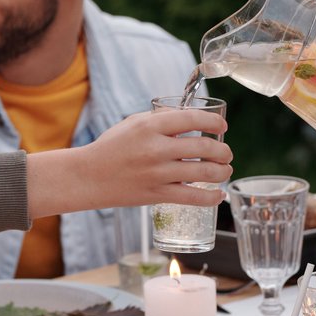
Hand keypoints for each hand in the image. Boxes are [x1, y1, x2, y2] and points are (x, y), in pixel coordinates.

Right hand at [27, 109, 232, 217]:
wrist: (89, 177)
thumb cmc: (111, 147)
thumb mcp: (133, 123)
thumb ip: (160, 118)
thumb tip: (188, 118)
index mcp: (151, 126)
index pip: (192, 119)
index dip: (214, 123)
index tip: (221, 127)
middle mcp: (156, 148)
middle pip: (204, 147)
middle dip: (223, 151)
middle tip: (227, 153)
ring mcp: (157, 173)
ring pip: (203, 172)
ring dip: (222, 171)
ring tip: (226, 170)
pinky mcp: (156, 194)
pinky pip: (192, 197)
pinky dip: (211, 197)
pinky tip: (218, 195)